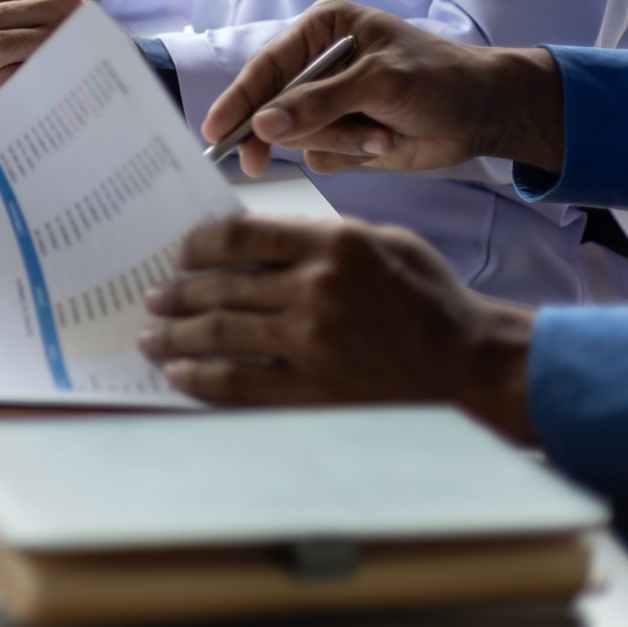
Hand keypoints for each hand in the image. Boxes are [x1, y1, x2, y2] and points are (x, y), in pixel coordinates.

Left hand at [138, 215, 534, 440]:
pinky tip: (178, 374)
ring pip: (217, 332)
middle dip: (176, 292)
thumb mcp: (384, 246)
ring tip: (152, 335)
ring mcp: (308, 342)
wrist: (475, 369)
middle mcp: (314, 289)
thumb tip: (256, 240)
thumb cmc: (434, 303)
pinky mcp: (308, 390)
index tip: (180, 254)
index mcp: (332, 244)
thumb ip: (321, 238)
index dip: (198, 245)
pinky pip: (233, 381)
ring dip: (174, 334)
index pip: (240, 235)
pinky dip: (197, 377)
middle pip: (219, 286)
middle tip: (154, 296)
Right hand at [202, 0, 563, 177]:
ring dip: (337, 141)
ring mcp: (329, 101)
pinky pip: (320, 155)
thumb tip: (263, 126)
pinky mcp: (341, 133)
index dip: (237, 99)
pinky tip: (383, 142)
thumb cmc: (442, 79)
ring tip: (379, 134)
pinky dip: (349, 154)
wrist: (490, 114)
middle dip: (286, 131)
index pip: (266, 66)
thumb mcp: (379, 82)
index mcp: (322, 29)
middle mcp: (318, 63)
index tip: (214, 130)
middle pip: (271, 106)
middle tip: (254, 163)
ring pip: (297, 135)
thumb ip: (318, 103)